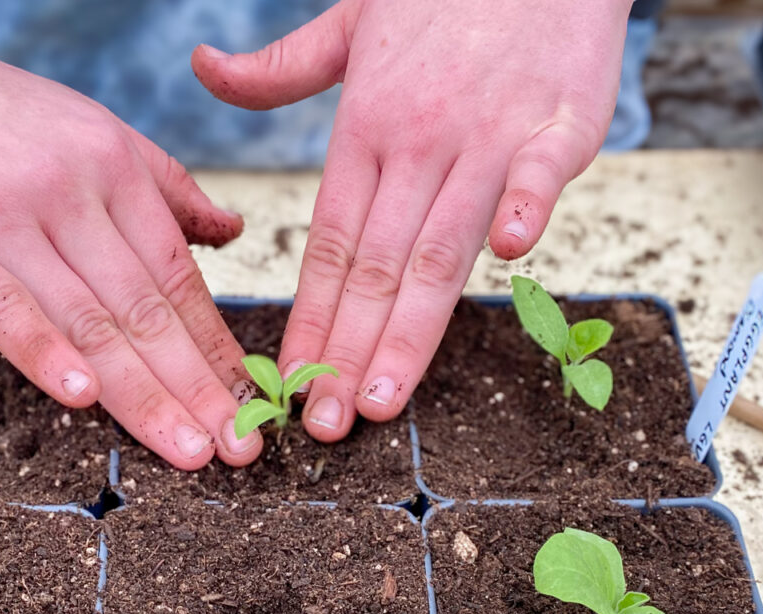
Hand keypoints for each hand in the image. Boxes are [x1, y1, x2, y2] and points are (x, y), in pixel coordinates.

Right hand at [0, 0, 262, 469]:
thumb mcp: (83, 127)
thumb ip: (160, 185)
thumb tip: (229, 233)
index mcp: (109, 165)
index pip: (177, 275)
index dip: (218, 348)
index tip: (256, 404)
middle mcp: (63, 191)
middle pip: (143, 308)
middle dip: (199, 386)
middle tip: (241, 447)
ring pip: (86, 319)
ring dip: (143, 393)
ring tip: (190, 448)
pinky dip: (43, 351)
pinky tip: (84, 396)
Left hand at [193, 0, 629, 440]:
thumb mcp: (351, 18)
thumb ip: (282, 68)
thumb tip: (204, 70)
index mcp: (367, 127)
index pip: (329, 243)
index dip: (311, 319)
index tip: (292, 382)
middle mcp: (420, 140)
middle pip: (376, 266)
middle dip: (347, 353)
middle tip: (324, 424)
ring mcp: (488, 134)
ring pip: (443, 248)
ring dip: (412, 330)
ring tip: (384, 400)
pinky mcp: (558, 122)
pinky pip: (538, 172)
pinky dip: (527, 208)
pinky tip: (511, 259)